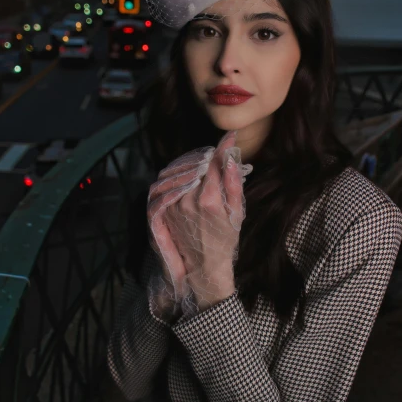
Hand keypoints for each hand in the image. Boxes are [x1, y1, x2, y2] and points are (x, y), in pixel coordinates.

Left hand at [147, 131, 249, 311]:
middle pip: (197, 164)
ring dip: (194, 162)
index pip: (215, 163)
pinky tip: (190, 173)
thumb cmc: (226, 240)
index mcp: (209, 200)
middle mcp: (188, 199)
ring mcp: (173, 203)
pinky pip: (170, 181)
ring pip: (182, 170)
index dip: (223, 147)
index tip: (231, 136)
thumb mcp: (236, 213)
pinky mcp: (164, 207)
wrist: (203, 264)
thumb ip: (233, 184)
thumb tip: (231, 157)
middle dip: (209, 155)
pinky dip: (180, 173)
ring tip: (205, 162)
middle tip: (220, 152)